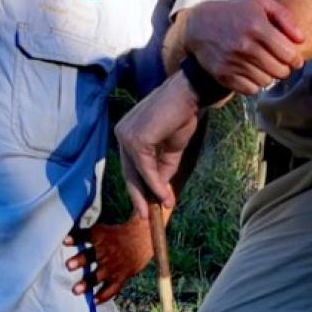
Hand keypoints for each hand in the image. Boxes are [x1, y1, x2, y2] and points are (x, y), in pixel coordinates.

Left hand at [64, 219, 153, 302]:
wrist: (143, 240)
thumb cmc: (116, 236)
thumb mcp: (102, 231)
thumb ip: (85, 237)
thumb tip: (64, 241)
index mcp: (101, 236)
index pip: (87, 235)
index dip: (76, 238)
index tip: (65, 241)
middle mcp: (107, 251)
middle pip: (92, 256)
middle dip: (80, 261)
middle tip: (68, 266)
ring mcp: (114, 265)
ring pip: (99, 275)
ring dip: (88, 282)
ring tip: (76, 291)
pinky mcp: (121, 276)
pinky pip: (112, 288)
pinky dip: (104, 296)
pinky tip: (94, 301)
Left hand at [115, 72, 201, 217]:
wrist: (189, 95)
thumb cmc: (181, 115)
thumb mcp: (171, 148)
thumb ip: (163, 167)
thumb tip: (163, 191)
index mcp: (128, 133)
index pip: (131, 165)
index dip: (139, 186)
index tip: (146, 204)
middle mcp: (122, 133)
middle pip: (129, 172)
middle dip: (138, 195)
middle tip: (145, 216)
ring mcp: (126, 136)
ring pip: (136, 172)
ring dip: (149, 193)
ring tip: (161, 208)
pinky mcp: (135, 139)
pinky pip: (145, 168)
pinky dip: (155, 183)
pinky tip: (164, 195)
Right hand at [185, 0, 304, 95]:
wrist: (200, 24)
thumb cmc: (237, 13)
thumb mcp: (261, 4)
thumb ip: (285, 18)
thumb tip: (302, 40)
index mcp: (257, 27)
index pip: (289, 55)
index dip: (296, 60)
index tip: (294, 59)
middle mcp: (245, 46)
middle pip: (280, 71)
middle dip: (284, 69)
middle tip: (280, 63)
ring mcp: (233, 62)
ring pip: (267, 82)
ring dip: (269, 76)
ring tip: (264, 66)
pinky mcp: (224, 75)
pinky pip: (251, 90)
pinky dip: (255, 84)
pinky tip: (252, 72)